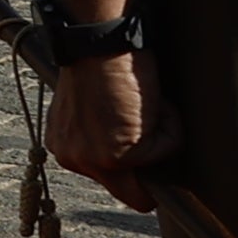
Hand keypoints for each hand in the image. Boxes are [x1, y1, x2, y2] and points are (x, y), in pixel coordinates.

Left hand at [45, 46, 173, 211]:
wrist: (101, 41)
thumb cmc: (101, 63)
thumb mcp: (95, 109)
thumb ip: (104, 137)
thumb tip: (137, 158)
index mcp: (65, 147)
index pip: (108, 180)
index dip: (134, 169)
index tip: (147, 155)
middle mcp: (74, 159)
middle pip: (132, 196)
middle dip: (154, 174)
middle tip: (162, 139)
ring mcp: (97, 161)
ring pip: (156, 172)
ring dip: (163, 138)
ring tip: (148, 104)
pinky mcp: (123, 155)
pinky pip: (169, 148)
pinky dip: (172, 124)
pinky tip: (154, 99)